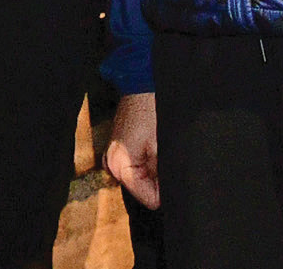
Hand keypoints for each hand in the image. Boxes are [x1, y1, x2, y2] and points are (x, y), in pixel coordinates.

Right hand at [105, 92, 158, 210]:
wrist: (140, 83)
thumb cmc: (151, 111)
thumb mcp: (160, 147)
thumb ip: (161, 177)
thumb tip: (166, 198)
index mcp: (120, 167)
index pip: (150, 199)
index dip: (165, 190)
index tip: (170, 172)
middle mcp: (111, 165)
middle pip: (144, 189)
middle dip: (158, 178)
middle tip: (163, 156)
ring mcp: (112, 157)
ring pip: (141, 178)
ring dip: (153, 170)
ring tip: (157, 148)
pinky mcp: (118, 149)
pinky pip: (136, 167)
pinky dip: (147, 161)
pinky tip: (152, 145)